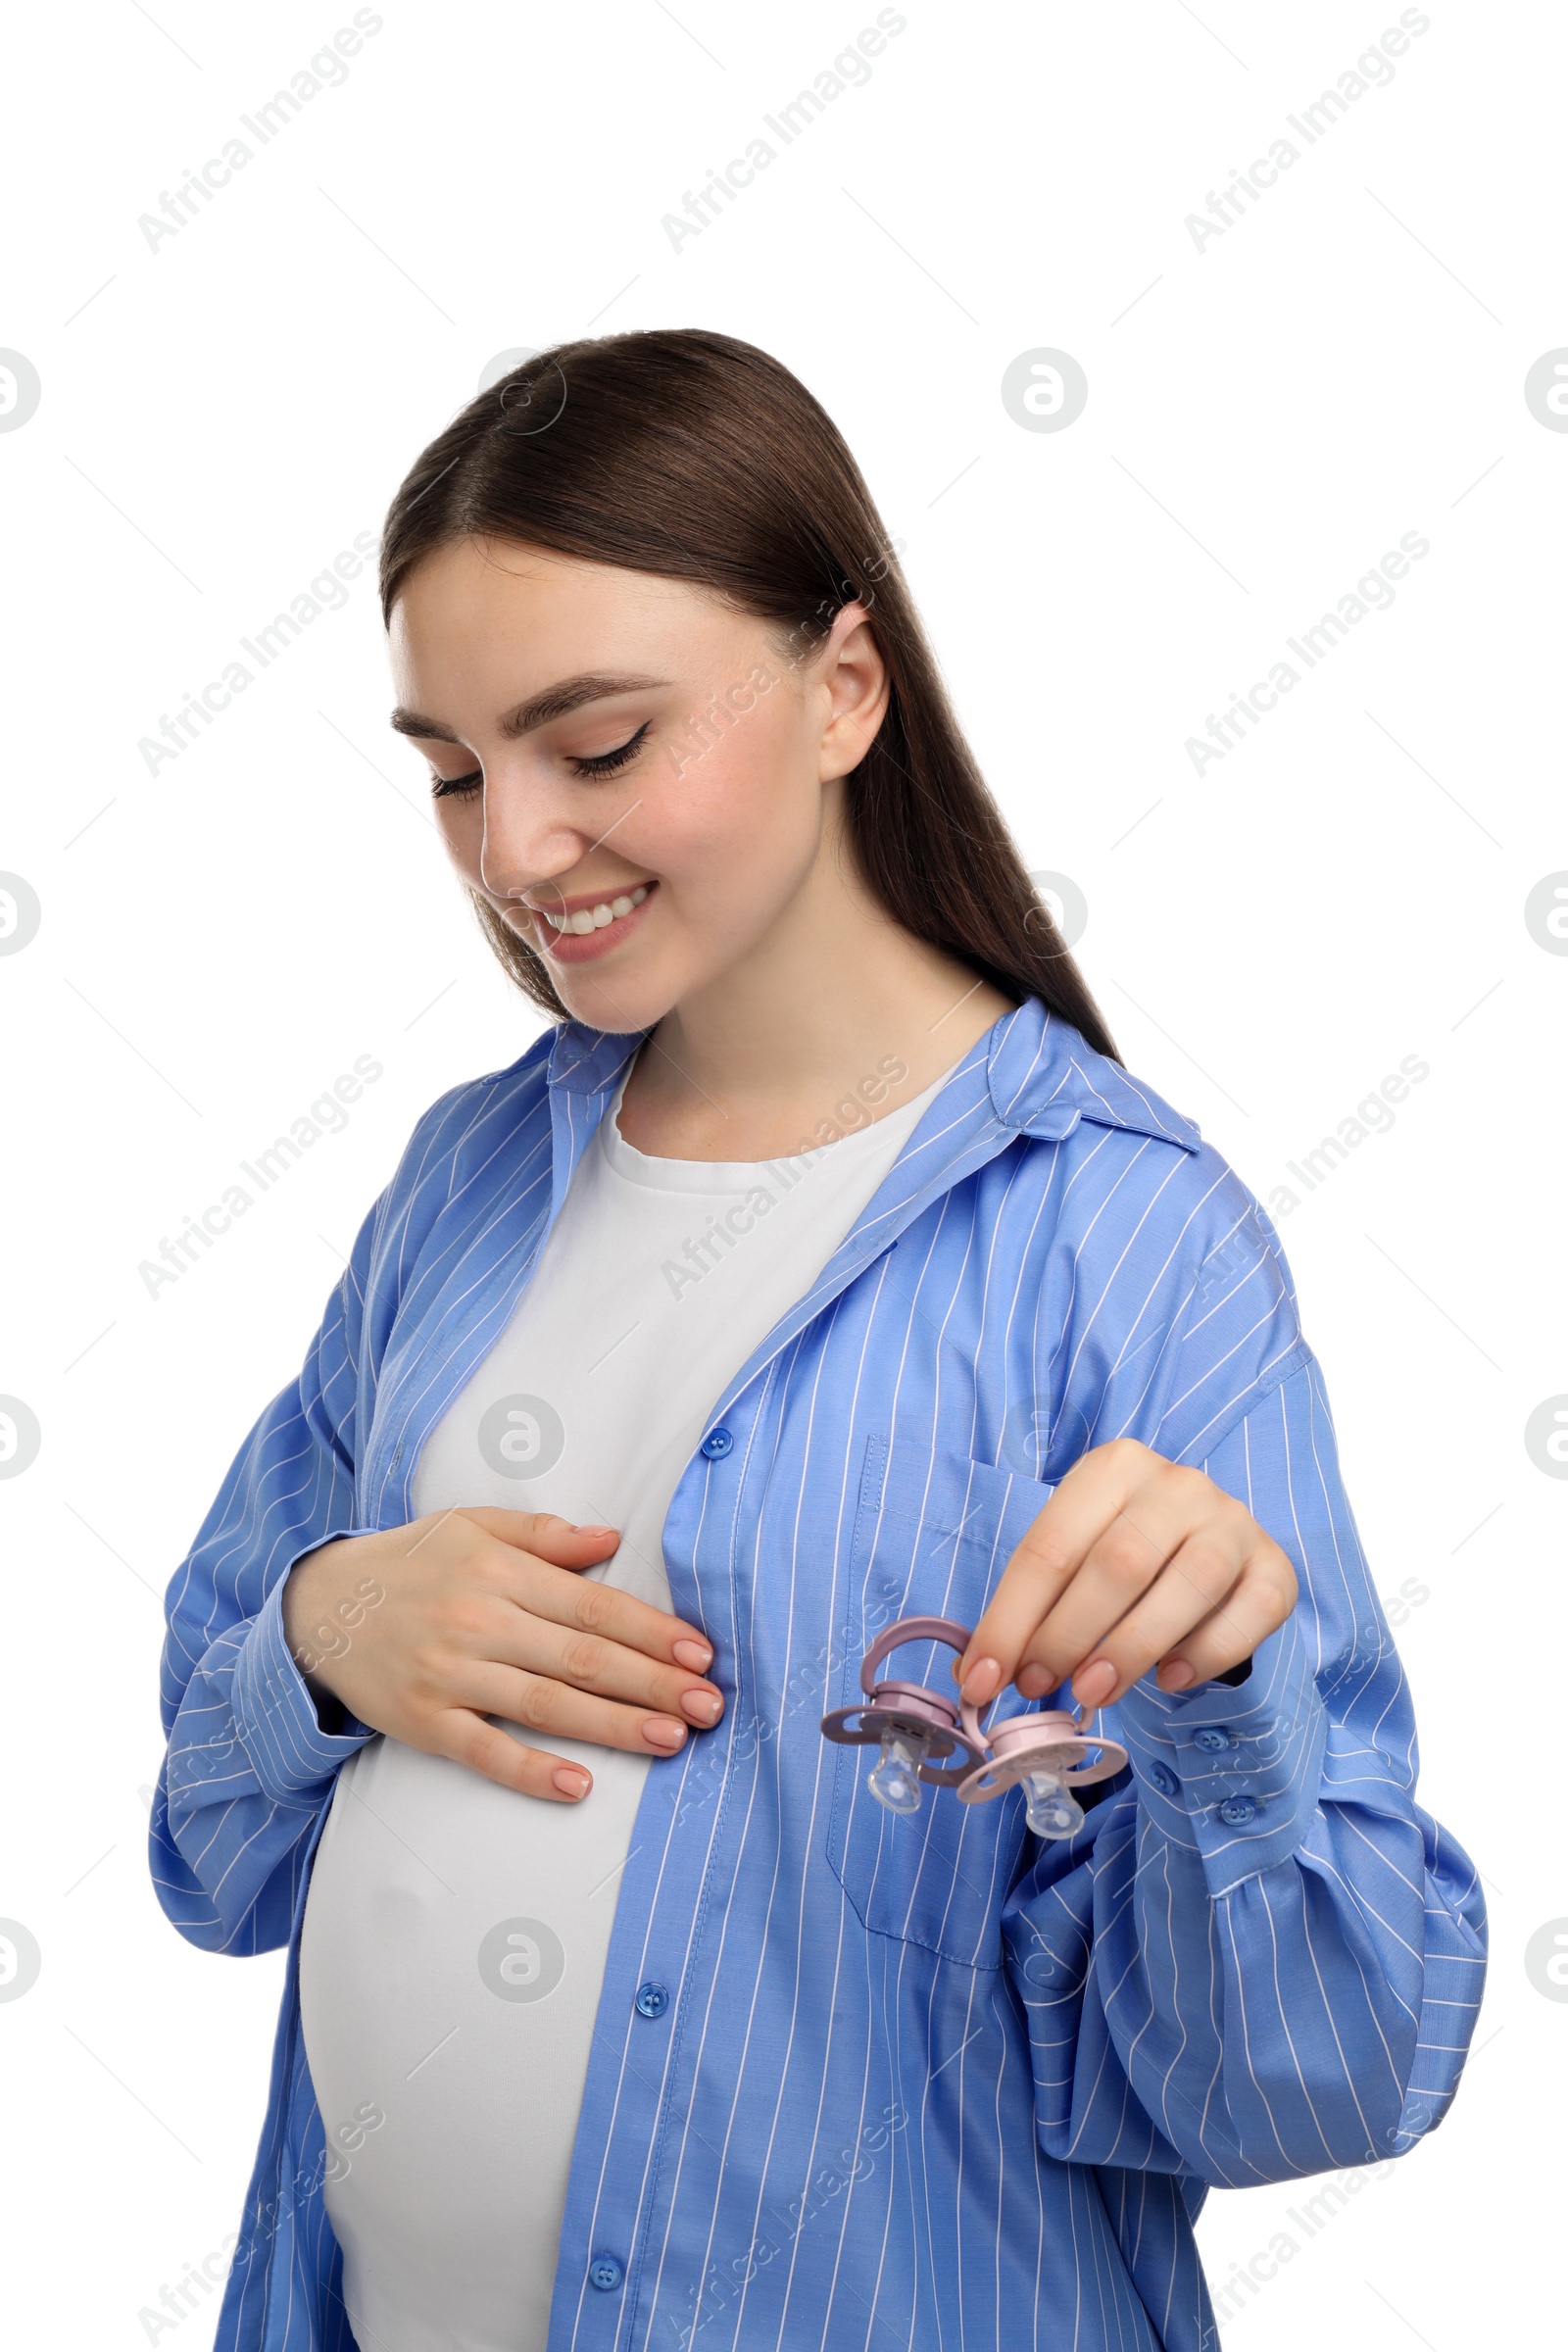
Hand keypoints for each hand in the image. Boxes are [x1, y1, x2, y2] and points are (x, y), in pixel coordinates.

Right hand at [280, 1508, 723, 1802]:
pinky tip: (579, 1786)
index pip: (593, 1605)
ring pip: (545, 1704)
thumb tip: (611, 1540)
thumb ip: (544, 1535)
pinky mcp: (424, 1721)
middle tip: (709, 1705)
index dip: (651, 1630)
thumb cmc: (410, 1563)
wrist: (318, 1607)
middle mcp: (479, 1619)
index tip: (701, 1652)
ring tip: (671, 1738)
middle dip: (652, 1682)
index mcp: (499, 1570)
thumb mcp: (472, 1526)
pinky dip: (531, 1771)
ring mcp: (450, 1673)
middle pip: (581, 1657)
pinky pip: (485, 1751)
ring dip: (613, 1725)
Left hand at [952, 1439, 1296, 1711]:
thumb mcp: (1073, 1560)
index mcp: (1114, 1468)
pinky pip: (1247, 1613)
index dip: (1012, 1618)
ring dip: (1132, 1646)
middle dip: (1068, 1633)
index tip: (983, 1678)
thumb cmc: (1124, 1554)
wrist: (1209, 1545)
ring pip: (1188, 1583)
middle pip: (1118, 1561)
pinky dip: (1206, 1653)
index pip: (1052, 1546)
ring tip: (1093, 1691)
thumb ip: (1032, 1608)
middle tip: (1039, 1686)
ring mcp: (1234, 1523)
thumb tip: (975, 1676)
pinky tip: (1169, 1679)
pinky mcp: (1275, 1569)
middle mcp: (1179, 1484)